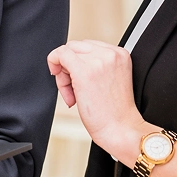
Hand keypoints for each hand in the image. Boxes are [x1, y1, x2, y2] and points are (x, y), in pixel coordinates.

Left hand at [47, 39, 147, 162]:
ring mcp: (97, 60)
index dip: (79, 63)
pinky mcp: (84, 70)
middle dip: (69, 66)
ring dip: (64, 73)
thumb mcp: (111, 79)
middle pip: (77, 47)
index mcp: (120, 54)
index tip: (78, 80)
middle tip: (72, 89)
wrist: (121, 129)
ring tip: (73, 94)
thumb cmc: (115, 112)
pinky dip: (54, 65)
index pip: (89, 47)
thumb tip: (72, 60)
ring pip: (67, 51)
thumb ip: (98, 65)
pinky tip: (63, 87)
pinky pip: (60, 55)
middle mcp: (110, 53)